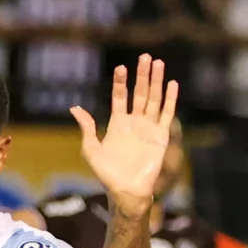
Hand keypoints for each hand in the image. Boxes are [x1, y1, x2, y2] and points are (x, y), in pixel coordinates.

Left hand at [69, 54, 177, 217]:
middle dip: (142, 75)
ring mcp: (149, 128)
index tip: (121, 67)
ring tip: (158, 63)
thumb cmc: (107, 174)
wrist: (126, 191)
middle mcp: (135, 122)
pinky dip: (170, 99)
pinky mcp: (161, 136)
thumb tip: (74, 107)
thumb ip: (87, 128)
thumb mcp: (91, 149)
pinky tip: (172, 84)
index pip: (120, 96)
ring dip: (156, 82)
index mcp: (117, 123)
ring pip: (154, 99)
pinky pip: (167, 114)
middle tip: (145, 57)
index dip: (121, 82)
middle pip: (140, 93)